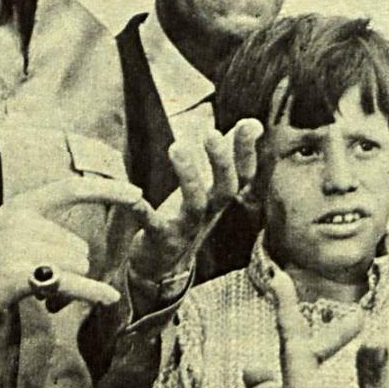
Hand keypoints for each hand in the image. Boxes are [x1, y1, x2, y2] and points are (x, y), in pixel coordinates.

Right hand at [0, 176, 147, 331]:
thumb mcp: (3, 237)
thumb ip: (38, 235)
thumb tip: (79, 256)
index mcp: (20, 207)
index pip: (70, 190)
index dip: (107, 190)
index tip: (136, 193)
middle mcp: (23, 221)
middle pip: (78, 246)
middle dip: (70, 269)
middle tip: (40, 285)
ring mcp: (20, 246)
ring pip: (75, 267)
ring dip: (66, 287)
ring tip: (34, 294)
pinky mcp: (18, 275)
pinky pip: (69, 282)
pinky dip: (91, 292)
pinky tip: (108, 298)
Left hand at [127, 119, 262, 284]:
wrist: (164, 264)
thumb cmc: (188, 214)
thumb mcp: (210, 185)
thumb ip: (229, 153)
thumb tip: (254, 123)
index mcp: (220, 198)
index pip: (243, 175)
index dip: (247, 152)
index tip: (248, 125)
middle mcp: (209, 212)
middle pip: (226, 189)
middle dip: (221, 161)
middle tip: (211, 133)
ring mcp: (186, 228)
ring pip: (195, 204)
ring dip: (189, 176)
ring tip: (177, 147)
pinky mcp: (160, 239)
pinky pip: (152, 224)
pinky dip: (142, 210)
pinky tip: (134, 197)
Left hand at [265, 267, 388, 387]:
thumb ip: (374, 373)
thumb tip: (377, 337)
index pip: (291, 342)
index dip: (286, 307)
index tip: (277, 278)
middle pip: (299, 355)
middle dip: (325, 333)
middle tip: (358, 318)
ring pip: (294, 374)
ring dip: (312, 352)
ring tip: (322, 330)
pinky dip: (307, 372)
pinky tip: (309, 371)